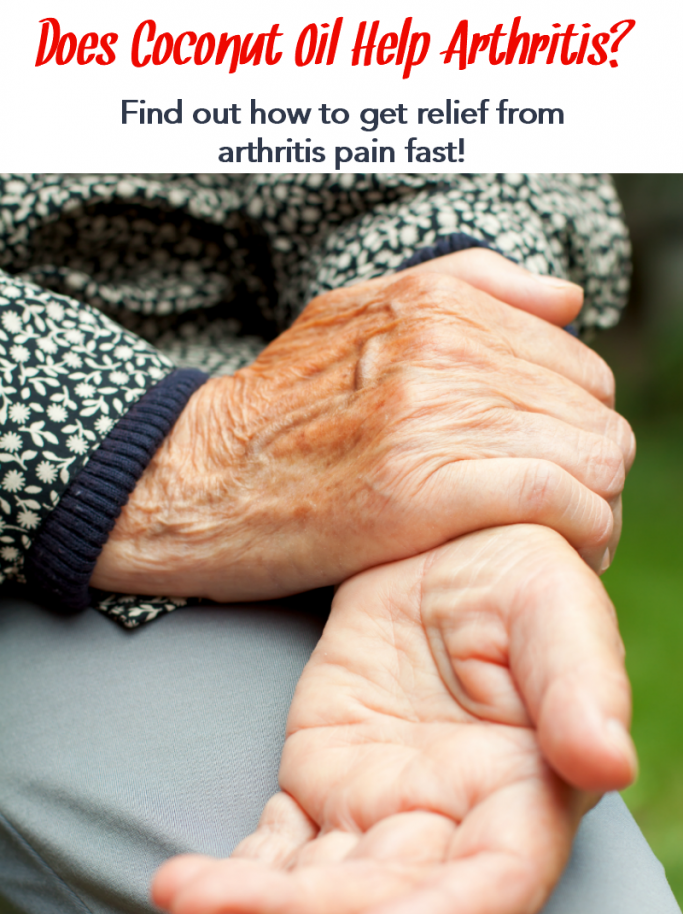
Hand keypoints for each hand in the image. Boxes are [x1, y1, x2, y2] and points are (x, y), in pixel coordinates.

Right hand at [92, 252, 633, 599]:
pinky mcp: (420, 491)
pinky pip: (558, 503)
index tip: (554, 468)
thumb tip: (567, 300)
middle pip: (594, 415)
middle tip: (561, 512)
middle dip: (591, 472)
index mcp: (436, 307)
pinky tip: (558, 551)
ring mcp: (430, 418)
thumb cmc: (280, 411)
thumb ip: (470, 288)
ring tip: (561, 537)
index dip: (576, 427)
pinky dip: (578, 532)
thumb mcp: (357, 314)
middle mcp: (441, 352)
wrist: (199, 479)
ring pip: (592, 458)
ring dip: (593, 508)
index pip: (581, 368)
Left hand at [152, 525, 635, 913]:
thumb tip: (606, 762)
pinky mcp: (320, 783)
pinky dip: (235, 870)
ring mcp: (377, 809)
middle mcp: (449, 821)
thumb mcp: (555, 605)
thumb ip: (582, 682)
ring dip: (252, 906)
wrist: (443, 547)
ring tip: (183, 896)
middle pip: (386, 899)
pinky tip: (186, 881)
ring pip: (320, 884)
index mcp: (522, 791)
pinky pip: (277, 846)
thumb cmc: (518, 575)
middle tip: (220, 911)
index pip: (492, 882)